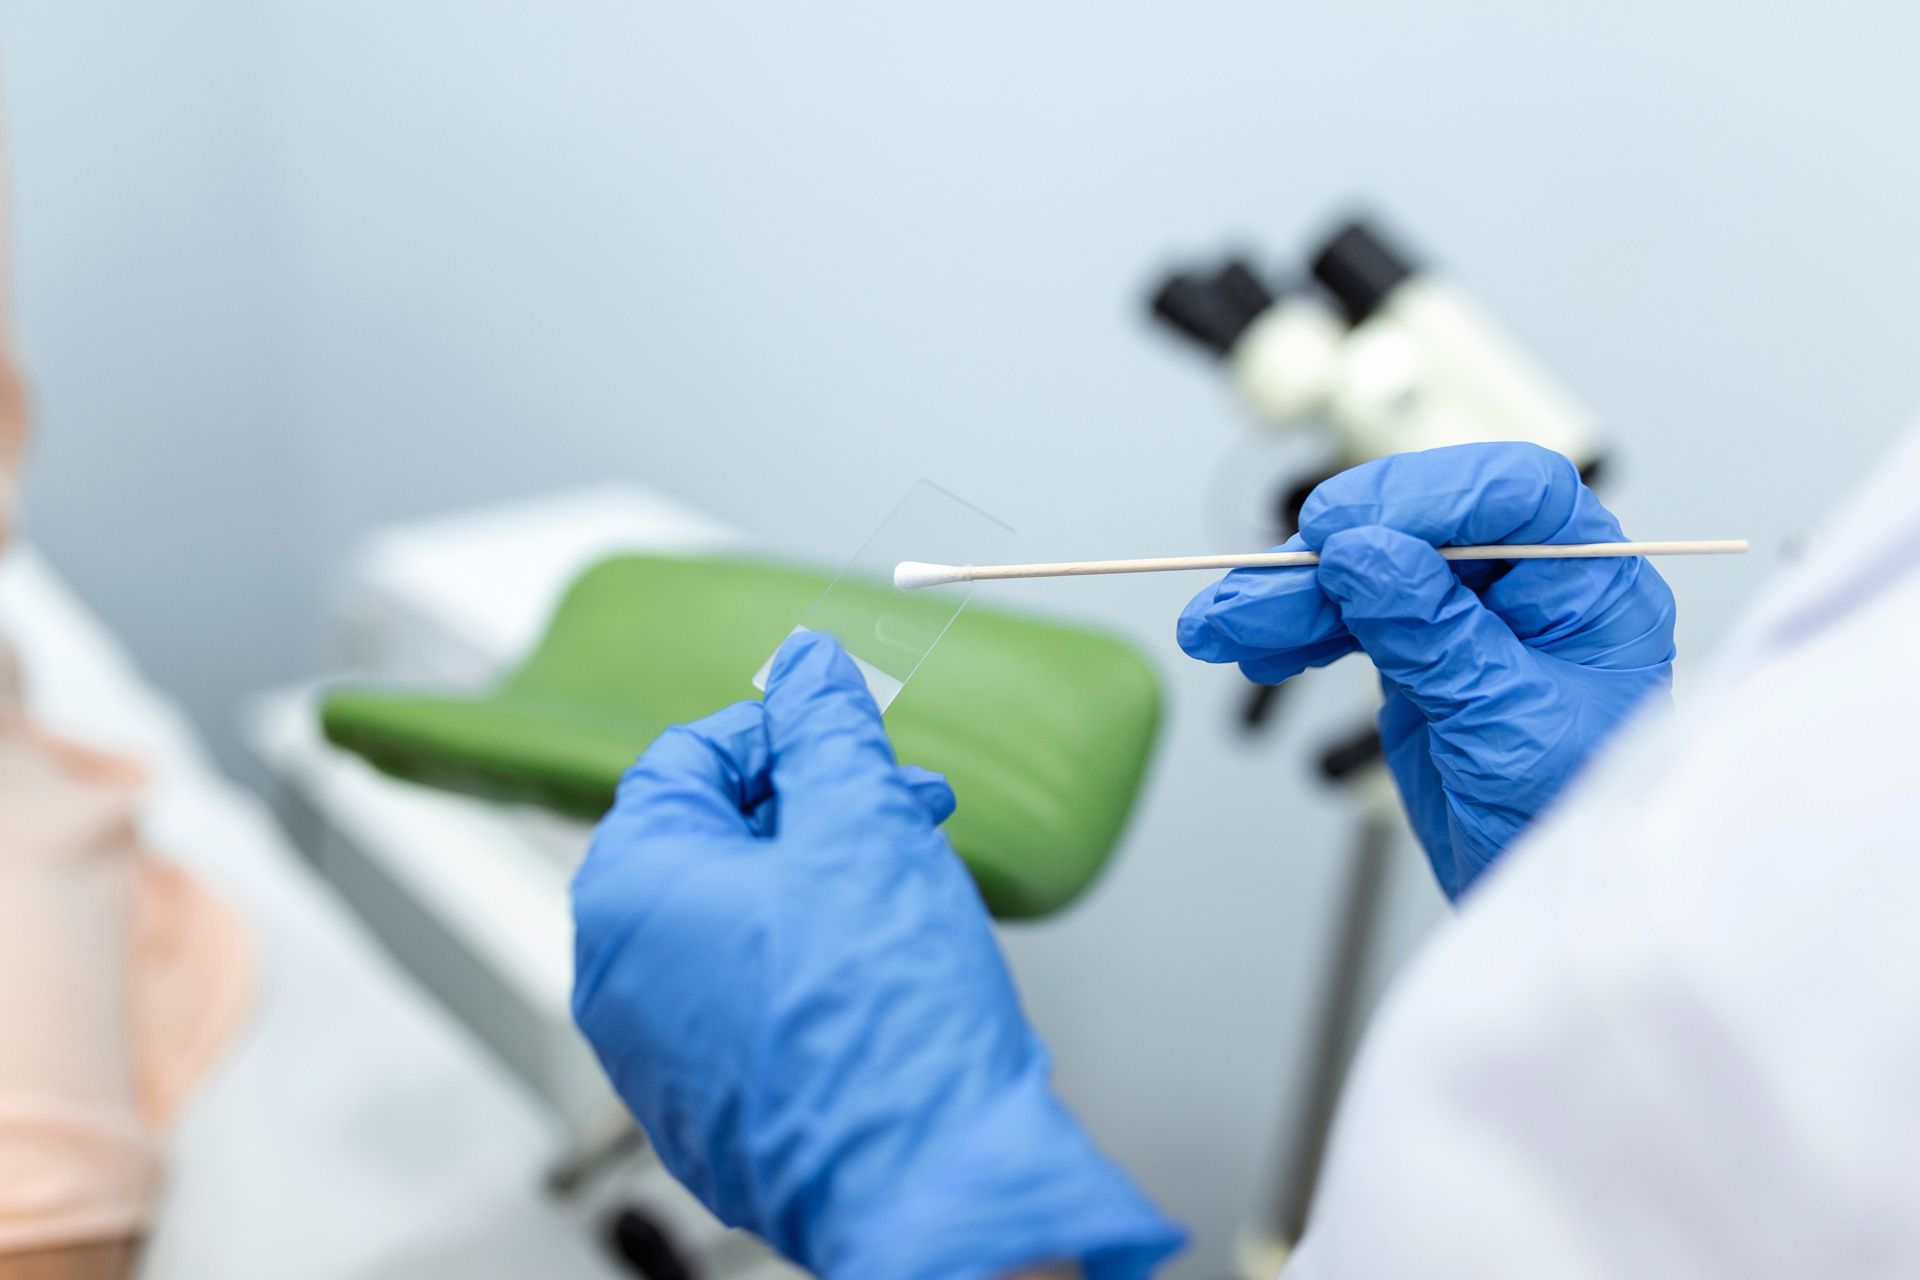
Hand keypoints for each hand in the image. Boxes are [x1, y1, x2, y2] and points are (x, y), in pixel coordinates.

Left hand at [572, 631, 1180, 1278]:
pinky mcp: (707, 1108)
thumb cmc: (884, 1020)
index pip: (684, 760)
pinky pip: (747, 999)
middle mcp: (618, 976)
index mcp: (630, 889)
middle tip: (905, 803)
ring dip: (822, 878)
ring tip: (911, 877)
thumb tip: (804, 665)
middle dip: (818, 806)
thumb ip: (826, 727)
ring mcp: (656, 1053)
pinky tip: (886, 959)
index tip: (847, 738)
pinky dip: (809, 960)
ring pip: (735, 921)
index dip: (780, 731)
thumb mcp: (864, 824)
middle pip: (712, 840)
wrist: (932, 1190)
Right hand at [1178, 443, 1675, 898]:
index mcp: (1588, 584)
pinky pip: (1347, 618)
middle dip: (1327, 557)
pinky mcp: (1418, 649)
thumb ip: (1435, 634)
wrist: (1535, 887)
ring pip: (1367, 573)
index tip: (1344, 529)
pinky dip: (1294, 630)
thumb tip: (1364, 554)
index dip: (1426, 497)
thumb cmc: (1564, 814)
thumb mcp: (1507, 724)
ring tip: (1219, 625)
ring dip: (1287, 595)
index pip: (1514, 494)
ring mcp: (1468, 614)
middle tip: (1256, 586)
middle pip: (1419, 528)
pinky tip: (1252, 644)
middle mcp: (1528, 584)